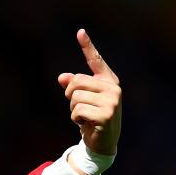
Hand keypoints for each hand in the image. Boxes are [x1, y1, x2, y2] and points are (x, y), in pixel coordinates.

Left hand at [57, 29, 121, 155]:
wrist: (103, 142)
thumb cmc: (92, 118)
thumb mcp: (82, 100)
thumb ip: (73, 87)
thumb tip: (62, 77)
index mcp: (108, 81)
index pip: (96, 61)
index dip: (87, 46)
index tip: (80, 31)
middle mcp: (113, 88)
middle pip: (75, 82)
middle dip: (70, 97)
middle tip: (80, 109)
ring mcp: (112, 101)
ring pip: (75, 98)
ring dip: (73, 110)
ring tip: (85, 117)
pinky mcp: (106, 114)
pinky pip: (77, 111)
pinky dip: (76, 119)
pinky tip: (87, 124)